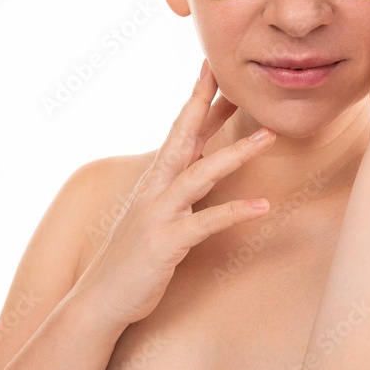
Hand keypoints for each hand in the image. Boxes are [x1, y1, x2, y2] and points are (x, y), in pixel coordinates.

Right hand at [71, 59, 274, 328]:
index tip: (214, 70)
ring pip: (200, 174)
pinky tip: (262, 206)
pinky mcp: (165, 243)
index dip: (198, 100)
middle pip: (183, 137)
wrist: (100, 299)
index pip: (180, 131)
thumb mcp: (157, 214)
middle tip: (233, 78)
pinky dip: (234, 212)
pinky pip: (205, 223)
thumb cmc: (134, 257)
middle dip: (207, 105)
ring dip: (236, 153)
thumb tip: (203, 167)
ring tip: (269, 137)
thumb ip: (180, 189)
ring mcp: (158, 214)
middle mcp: (154, 189)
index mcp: (155, 180)